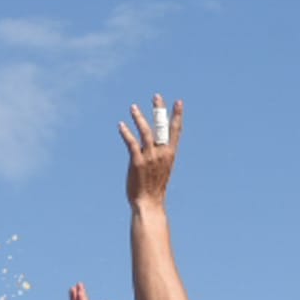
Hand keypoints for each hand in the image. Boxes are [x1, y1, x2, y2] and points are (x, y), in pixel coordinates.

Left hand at [118, 93, 182, 208]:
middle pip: (162, 127)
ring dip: (139, 118)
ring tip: (133, 107)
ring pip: (145, 132)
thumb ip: (159, 157)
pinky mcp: (137, 162)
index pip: (176, 131)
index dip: (177, 116)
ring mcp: (149, 157)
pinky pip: (131, 143)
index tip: (178, 103)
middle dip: (160, 110)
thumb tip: (154, 149)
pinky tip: (121, 125)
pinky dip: (126, 133)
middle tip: (157, 96)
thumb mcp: (161, 170)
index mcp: (170, 154)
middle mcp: (161, 153)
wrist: (149, 203)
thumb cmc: (154, 189)